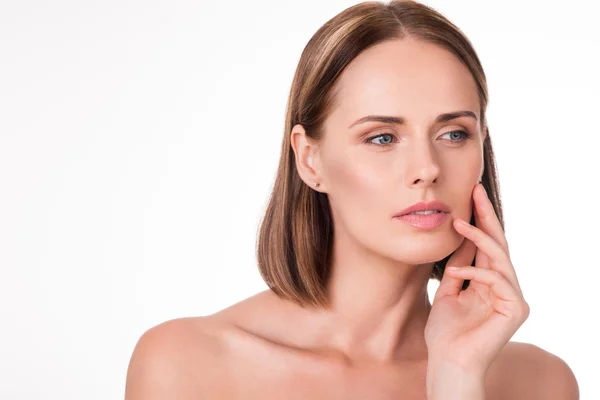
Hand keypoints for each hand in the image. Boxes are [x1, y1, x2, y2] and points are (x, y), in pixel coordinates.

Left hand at [424, 183, 529, 373]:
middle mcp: (505, 287)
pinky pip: (497, 280)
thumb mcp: (448, 291)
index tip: (470, 195)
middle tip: (476, 190)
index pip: (488, 246)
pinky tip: (453, 272)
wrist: (447, 362)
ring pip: (500, 257)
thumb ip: (458, 267)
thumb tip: (461, 238)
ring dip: (478, 238)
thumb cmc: (445, 333)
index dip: (480, 220)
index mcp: (490, 282)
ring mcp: (513, 298)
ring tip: (458, 223)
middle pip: (499, 244)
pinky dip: (474, 272)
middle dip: (486, 216)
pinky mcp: (516, 309)